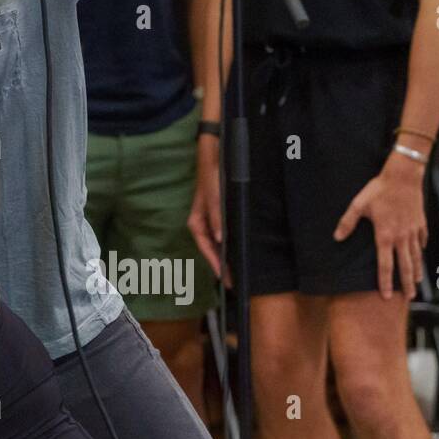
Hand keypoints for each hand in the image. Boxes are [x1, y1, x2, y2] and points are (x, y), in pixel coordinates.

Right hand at [187, 135, 226, 284]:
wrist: (215, 157)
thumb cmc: (211, 177)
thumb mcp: (214, 197)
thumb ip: (217, 217)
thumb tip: (221, 239)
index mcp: (196, 222)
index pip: (205, 248)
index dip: (215, 264)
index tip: (226, 279)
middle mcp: (204, 223)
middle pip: (212, 248)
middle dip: (222, 264)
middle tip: (236, 281)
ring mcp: (212, 219)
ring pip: (219, 242)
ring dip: (228, 255)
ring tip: (241, 269)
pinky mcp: (221, 214)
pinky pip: (226, 233)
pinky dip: (232, 242)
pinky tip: (242, 248)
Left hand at [333, 153, 427, 299]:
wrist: (403, 177)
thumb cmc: (378, 190)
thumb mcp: (358, 205)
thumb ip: (347, 222)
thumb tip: (336, 237)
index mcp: (385, 235)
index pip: (385, 265)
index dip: (385, 282)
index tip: (386, 295)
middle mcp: (401, 237)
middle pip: (405, 266)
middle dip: (407, 283)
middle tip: (409, 298)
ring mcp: (413, 230)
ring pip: (416, 255)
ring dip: (417, 270)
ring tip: (417, 282)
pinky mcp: (420, 222)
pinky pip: (422, 239)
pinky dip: (421, 249)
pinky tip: (421, 253)